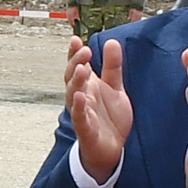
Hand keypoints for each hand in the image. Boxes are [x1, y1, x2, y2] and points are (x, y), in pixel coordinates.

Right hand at [66, 37, 132, 185]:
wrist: (112, 148)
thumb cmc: (110, 117)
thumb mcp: (115, 87)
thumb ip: (113, 66)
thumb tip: (112, 42)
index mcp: (87, 85)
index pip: (78, 65)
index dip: (74, 53)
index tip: (76, 39)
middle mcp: (81, 96)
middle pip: (72, 76)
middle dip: (76, 62)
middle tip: (84, 50)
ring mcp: (81, 111)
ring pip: (73, 94)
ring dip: (75, 81)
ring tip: (81, 69)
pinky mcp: (85, 128)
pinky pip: (79, 116)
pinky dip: (78, 106)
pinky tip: (79, 96)